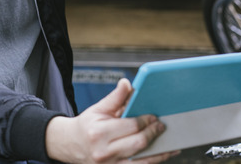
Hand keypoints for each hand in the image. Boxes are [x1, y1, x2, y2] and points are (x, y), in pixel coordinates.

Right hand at [45, 79, 177, 163]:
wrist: (70, 145)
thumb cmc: (86, 126)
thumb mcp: (98, 109)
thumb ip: (115, 97)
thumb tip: (127, 83)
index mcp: (99, 133)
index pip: (131, 126)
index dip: (146, 120)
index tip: (154, 116)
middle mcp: (104, 152)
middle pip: (138, 144)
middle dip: (153, 134)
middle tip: (161, 126)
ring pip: (142, 161)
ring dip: (160, 153)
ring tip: (170, 145)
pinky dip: (153, 162)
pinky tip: (162, 155)